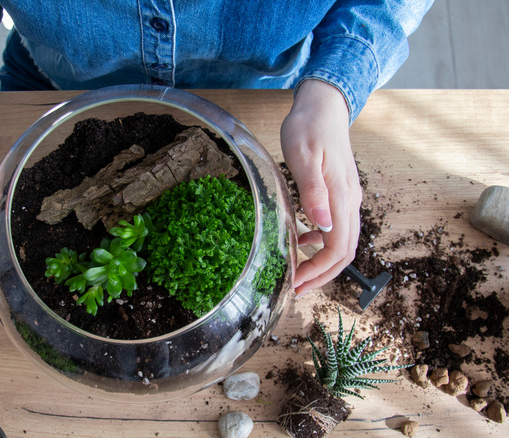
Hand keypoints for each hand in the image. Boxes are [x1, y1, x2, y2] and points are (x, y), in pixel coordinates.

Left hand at [280, 79, 362, 295]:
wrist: (324, 106)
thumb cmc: (309, 128)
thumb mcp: (303, 158)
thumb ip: (313, 193)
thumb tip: (323, 228)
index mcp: (342, 197)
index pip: (338, 249)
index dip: (319, 272)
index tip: (296, 284)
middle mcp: (350, 202)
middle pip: (344, 253)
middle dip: (321, 275)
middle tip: (295, 289)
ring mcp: (347, 198)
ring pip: (342, 242)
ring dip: (322, 262)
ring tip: (297, 273)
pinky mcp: (340, 193)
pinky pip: (337, 228)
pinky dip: (321, 242)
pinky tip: (302, 241)